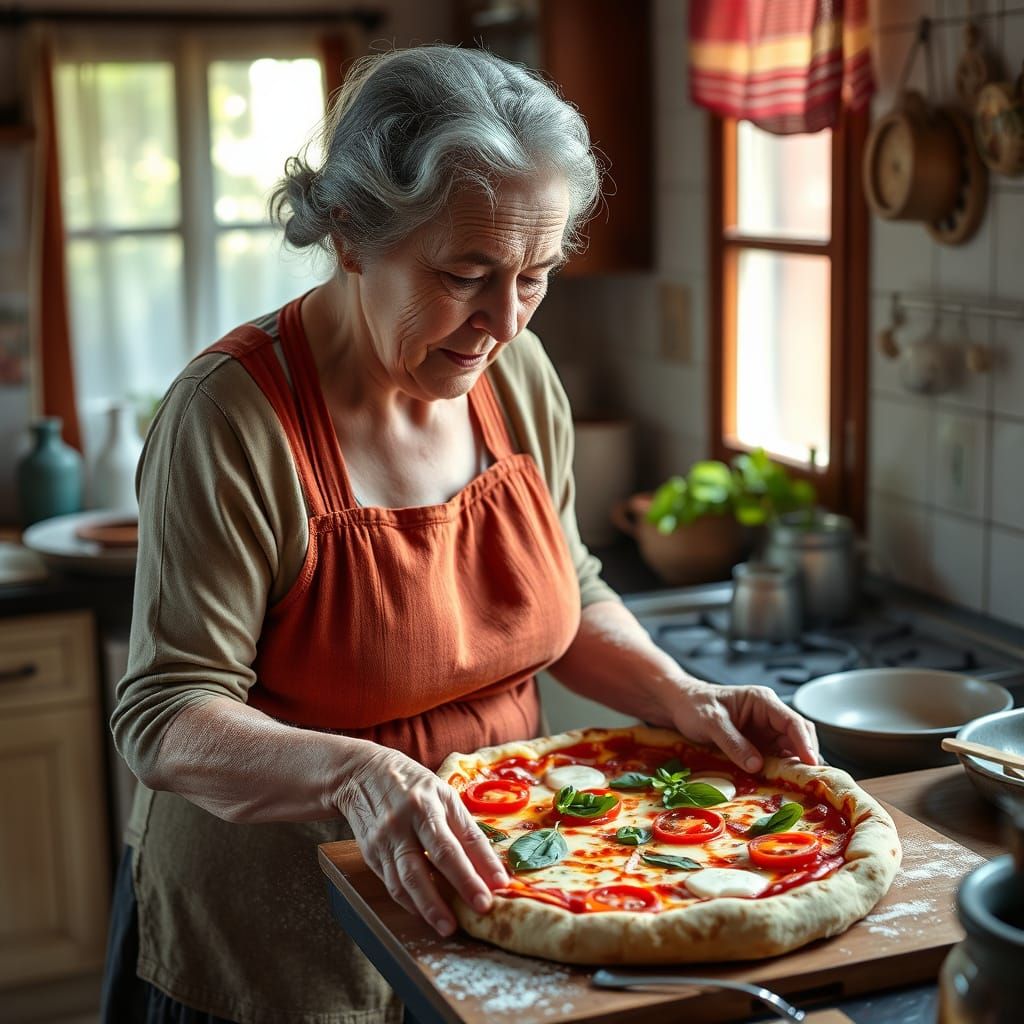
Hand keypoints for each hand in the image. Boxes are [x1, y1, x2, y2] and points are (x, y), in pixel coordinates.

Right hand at [335, 744, 508, 936]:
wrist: (360, 774)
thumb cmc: (412, 785)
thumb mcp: (442, 794)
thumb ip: (464, 829)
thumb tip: (491, 867)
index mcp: (430, 801)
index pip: (461, 837)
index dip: (482, 862)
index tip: (500, 885)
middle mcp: (407, 819)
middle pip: (436, 858)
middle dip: (461, 885)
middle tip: (481, 908)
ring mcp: (386, 838)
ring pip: (408, 879)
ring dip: (430, 906)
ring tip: (448, 926)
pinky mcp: (371, 853)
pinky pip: (392, 883)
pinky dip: (410, 902)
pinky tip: (424, 913)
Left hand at [667, 681, 818, 772]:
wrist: (680, 705)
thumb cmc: (695, 705)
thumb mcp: (711, 722)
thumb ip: (733, 742)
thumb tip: (756, 765)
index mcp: (762, 701)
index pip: (792, 721)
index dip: (805, 743)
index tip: (812, 764)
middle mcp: (769, 715)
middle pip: (799, 737)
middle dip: (805, 758)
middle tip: (809, 782)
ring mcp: (765, 731)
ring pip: (790, 750)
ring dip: (794, 767)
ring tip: (799, 787)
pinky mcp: (759, 745)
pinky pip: (776, 759)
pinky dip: (780, 771)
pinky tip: (781, 785)